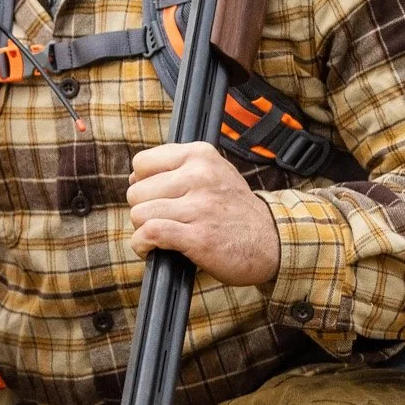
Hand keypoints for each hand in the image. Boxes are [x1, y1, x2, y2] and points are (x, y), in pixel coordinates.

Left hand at [125, 141, 281, 286]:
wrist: (271, 240)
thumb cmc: (233, 209)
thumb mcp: (213, 172)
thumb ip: (176, 169)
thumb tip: (133, 177)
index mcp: (201, 155)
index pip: (142, 163)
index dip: (143, 183)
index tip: (156, 196)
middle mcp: (200, 176)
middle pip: (136, 192)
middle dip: (143, 209)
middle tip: (165, 219)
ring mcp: (200, 206)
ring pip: (140, 213)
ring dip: (143, 230)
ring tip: (160, 235)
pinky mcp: (198, 236)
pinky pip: (149, 234)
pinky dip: (142, 245)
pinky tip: (151, 249)